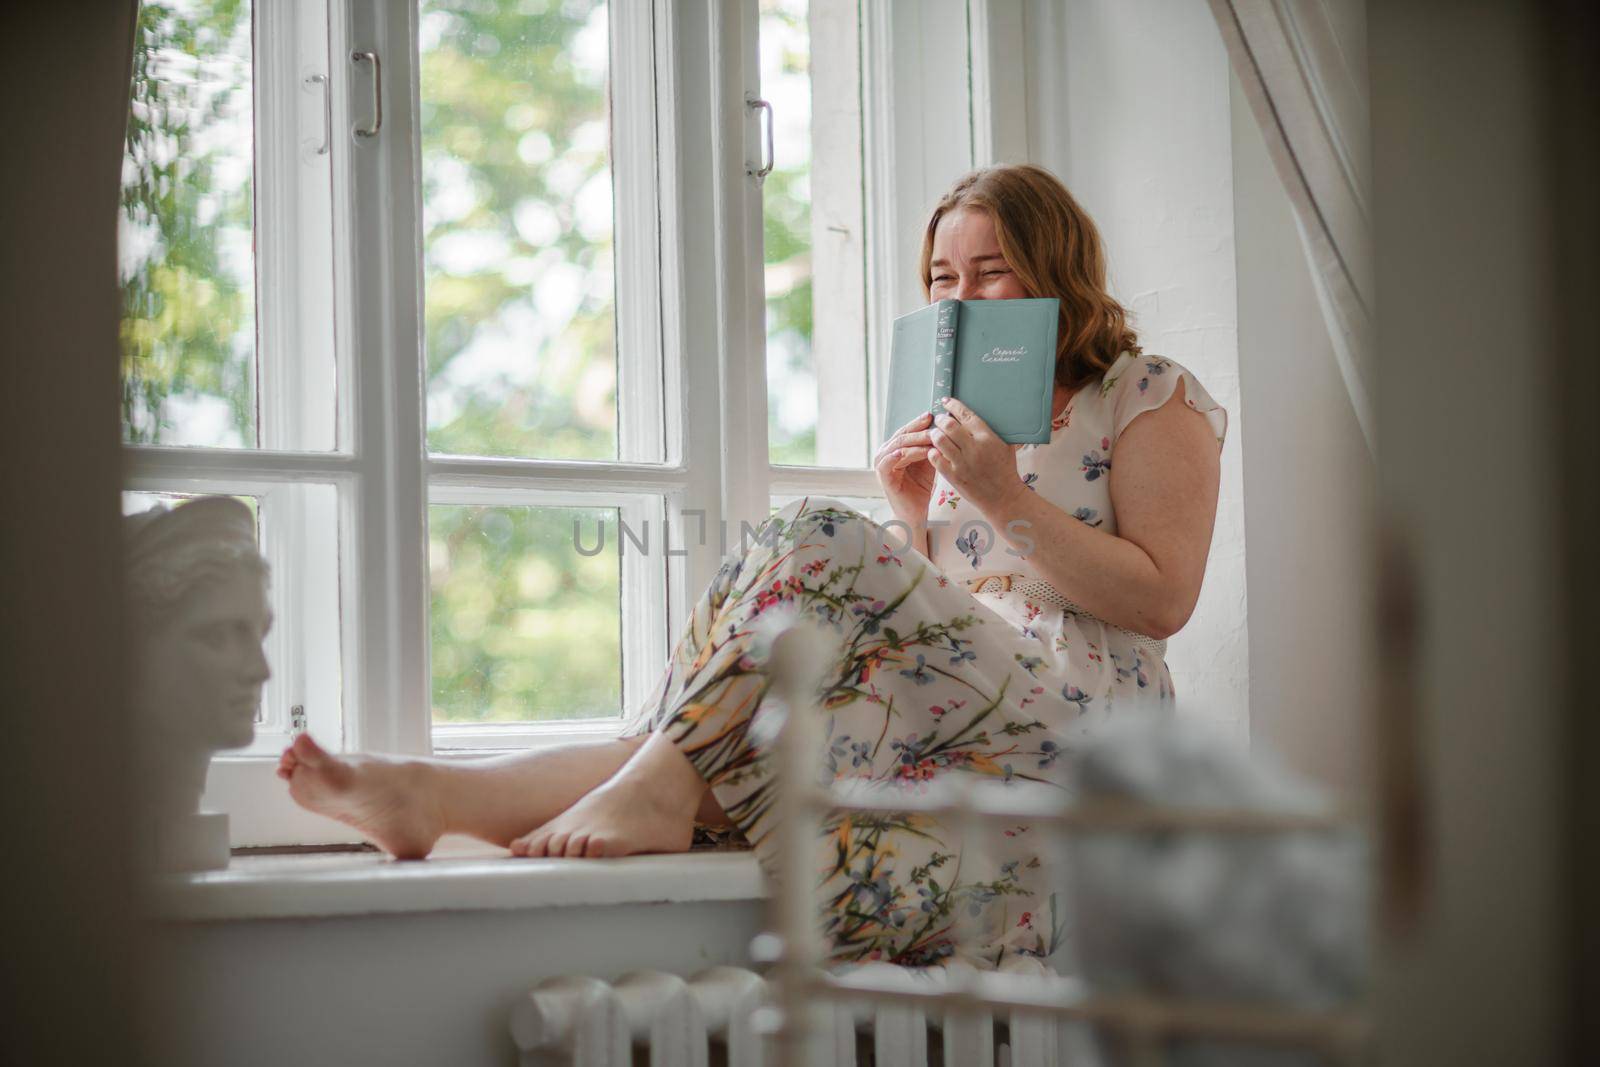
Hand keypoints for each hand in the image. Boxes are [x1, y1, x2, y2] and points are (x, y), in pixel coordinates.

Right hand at [873, 411, 936, 523]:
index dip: (918, 423)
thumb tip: (942, 428)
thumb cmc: (921, 487)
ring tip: (927, 437)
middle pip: (902, 436)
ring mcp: (882, 465)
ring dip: (913, 442)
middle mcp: (886, 453)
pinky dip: (893, 457)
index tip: (932, 416)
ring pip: (897, 447)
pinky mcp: (882, 478)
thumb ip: (930, 447)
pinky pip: (885, 464)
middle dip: (918, 430)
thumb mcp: (928, 462)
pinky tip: (902, 452)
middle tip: (932, 424)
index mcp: (896, 448)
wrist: (915, 511)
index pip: (907, 431)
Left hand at [925, 397, 1025, 515]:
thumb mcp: (1006, 446)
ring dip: (935, 434)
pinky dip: (932, 452)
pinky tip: (935, 451)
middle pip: (949, 425)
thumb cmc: (1005, 469)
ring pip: (940, 440)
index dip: (953, 406)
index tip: (946, 402)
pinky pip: (936, 459)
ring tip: (935, 434)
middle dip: (941, 419)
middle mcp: (974, 449)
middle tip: (939, 420)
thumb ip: (995, 430)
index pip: (965, 415)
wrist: (1004, 497)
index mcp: (988, 438)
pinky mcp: (954, 477)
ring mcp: (963, 463)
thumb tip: (987, 414)